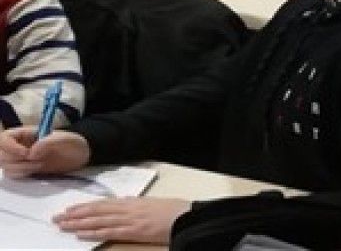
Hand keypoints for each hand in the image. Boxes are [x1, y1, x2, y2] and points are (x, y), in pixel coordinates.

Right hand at [0, 128, 89, 177]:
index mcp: (26, 133)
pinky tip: (34, 171)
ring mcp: (20, 157)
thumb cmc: (72, 142)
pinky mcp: (23, 169)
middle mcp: (19, 144)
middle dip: (15, 160)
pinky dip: (20, 174)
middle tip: (35, 160)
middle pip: (1, 154)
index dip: (9, 146)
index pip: (4, 137)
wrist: (80, 155)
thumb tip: (31, 152)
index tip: (26, 154)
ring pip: (5, 165)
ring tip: (39, 165)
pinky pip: (11, 174)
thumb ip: (48, 142)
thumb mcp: (64, 139)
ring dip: (20, 168)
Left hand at [54, 197, 189, 244]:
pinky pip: (109, 232)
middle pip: (97, 210)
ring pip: (99, 220)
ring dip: (79, 223)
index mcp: (133, 201)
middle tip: (58, 217)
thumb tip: (127, 202)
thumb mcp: (154, 204)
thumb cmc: (174, 211)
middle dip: (76, 214)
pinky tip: (81, 235)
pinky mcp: (133, 231)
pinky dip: (94, 233)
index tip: (71, 209)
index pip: (104, 203)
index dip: (86, 206)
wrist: (186, 216)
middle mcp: (128, 208)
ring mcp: (130, 219)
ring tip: (63, 226)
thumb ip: (138, 204)